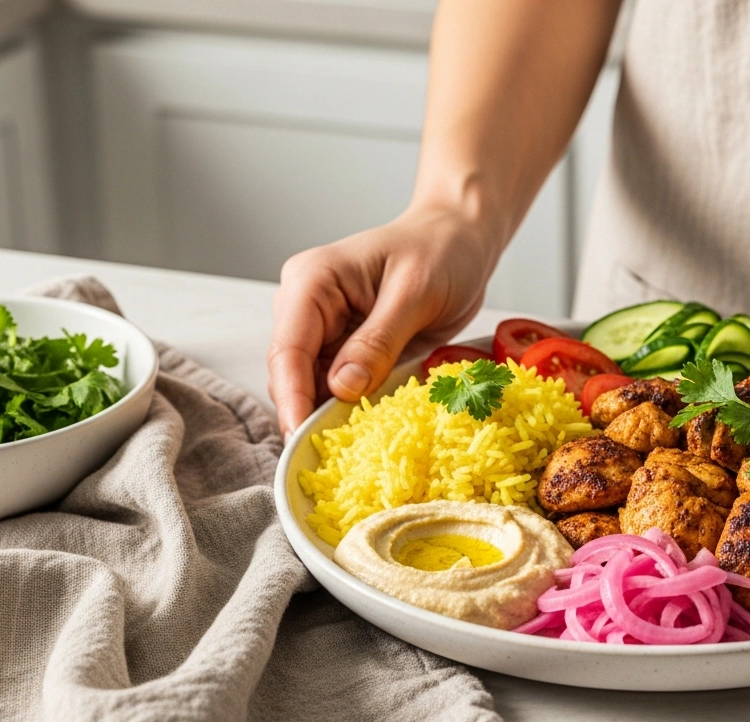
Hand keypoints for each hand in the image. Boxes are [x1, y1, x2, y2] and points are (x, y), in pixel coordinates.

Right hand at [267, 204, 496, 436]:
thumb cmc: (441, 250)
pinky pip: (341, 387)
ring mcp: (326, 330)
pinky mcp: (348, 349)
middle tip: (340, 452)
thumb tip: (342, 388)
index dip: (292, 397)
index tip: (301, 436)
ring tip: (361, 443)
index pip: (288, 348)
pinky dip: (353, 408)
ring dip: (333, 414)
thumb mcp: (415, 293)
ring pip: (313, 387)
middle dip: (310, 412)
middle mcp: (308, 306)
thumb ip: (378, 341)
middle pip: (293, 374)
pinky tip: (373, 426)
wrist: (461, 240)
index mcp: (312, 281)